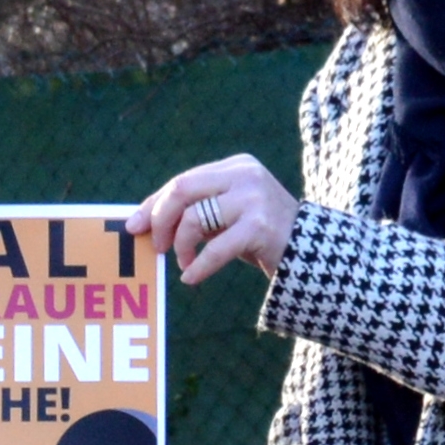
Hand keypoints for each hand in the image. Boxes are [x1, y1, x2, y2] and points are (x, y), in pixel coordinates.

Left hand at [127, 155, 296, 285]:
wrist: (311, 254)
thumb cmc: (263, 237)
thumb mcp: (230, 215)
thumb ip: (198, 210)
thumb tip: (146, 221)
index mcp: (235, 167)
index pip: (183, 181)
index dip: (154, 204)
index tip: (134, 226)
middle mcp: (244, 175)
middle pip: (182, 190)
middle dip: (160, 220)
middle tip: (157, 246)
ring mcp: (254, 198)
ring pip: (194, 219)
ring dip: (181, 246)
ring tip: (184, 264)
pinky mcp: (260, 226)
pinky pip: (215, 248)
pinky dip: (198, 266)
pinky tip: (191, 278)